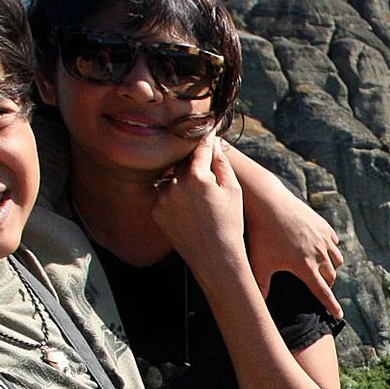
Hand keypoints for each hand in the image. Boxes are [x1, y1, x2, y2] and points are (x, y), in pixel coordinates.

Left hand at [149, 134, 250, 281]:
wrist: (215, 258)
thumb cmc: (229, 224)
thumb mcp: (233, 191)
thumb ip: (221, 164)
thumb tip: (213, 144)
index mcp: (197, 176)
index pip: (200, 148)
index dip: (205, 139)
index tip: (207, 130)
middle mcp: (175, 183)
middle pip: (183, 161)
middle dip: (194, 164)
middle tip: (206, 173)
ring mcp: (163, 197)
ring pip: (172, 178)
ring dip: (182, 181)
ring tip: (199, 200)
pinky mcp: (156, 211)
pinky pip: (164, 195)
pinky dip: (174, 197)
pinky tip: (189, 211)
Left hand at [234, 142, 345, 319]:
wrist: (269, 202)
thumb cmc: (261, 233)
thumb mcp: (259, 262)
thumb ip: (259, 286)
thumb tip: (254, 308)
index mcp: (305, 266)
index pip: (322, 292)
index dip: (330, 305)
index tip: (338, 315)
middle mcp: (319, 253)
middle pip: (331, 276)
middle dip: (327, 284)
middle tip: (321, 289)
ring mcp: (323, 239)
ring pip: (337, 260)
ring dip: (331, 268)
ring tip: (323, 270)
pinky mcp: (324, 226)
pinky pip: (334, 243)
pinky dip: (330, 250)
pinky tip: (321, 250)